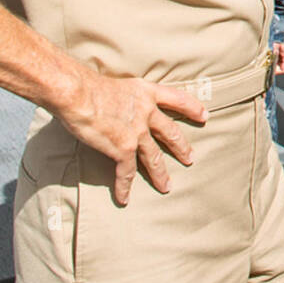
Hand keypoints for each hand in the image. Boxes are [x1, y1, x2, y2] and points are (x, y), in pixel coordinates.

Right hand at [58, 70, 207, 205]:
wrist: (79, 94)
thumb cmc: (89, 86)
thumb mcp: (119, 84)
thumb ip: (127, 97)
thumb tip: (121, 104)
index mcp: (146, 93)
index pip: (177, 99)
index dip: (192, 108)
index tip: (205, 115)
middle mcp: (147, 112)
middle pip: (170, 132)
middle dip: (181, 147)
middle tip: (190, 158)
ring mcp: (138, 132)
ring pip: (154, 157)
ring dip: (160, 174)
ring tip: (167, 186)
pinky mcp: (123, 148)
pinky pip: (126, 173)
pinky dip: (124, 187)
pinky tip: (124, 198)